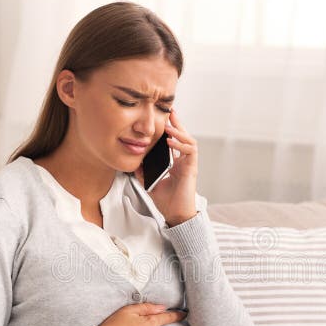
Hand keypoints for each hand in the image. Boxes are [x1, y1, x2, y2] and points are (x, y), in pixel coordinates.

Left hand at [134, 109, 198, 226]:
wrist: (174, 214)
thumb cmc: (166, 201)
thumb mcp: (149, 182)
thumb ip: (143, 171)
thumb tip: (134, 160)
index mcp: (175, 163)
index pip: (174, 142)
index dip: (170, 130)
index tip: (163, 119)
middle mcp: (184, 161)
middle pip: (183, 137)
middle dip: (177, 124)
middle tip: (170, 112)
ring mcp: (189, 164)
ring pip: (189, 141)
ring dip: (179, 132)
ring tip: (168, 126)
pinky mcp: (191, 169)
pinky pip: (190, 152)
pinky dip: (181, 145)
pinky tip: (170, 142)